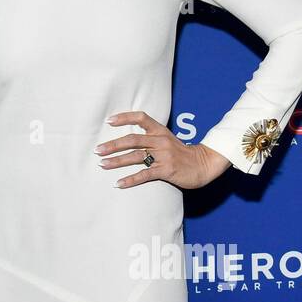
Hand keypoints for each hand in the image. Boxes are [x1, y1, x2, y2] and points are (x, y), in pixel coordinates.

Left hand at [95, 110, 231, 188]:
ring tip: (102, 165)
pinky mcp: (166, 170)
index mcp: (160, 130)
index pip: (141, 117)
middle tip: (98, 150)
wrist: (203, 164)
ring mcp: (163, 156)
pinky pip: (144, 175)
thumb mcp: (167, 139)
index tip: (109, 121)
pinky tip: (118, 184)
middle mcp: (160, 141)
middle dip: (113, 145)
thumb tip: (128, 138)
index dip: (124, 117)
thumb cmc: (181, 153)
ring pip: (135, 157)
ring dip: (116, 161)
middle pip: (132, 139)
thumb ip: (150, 137)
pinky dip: (130, 180)